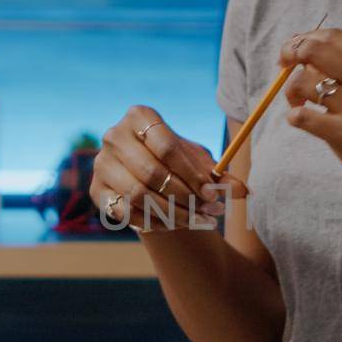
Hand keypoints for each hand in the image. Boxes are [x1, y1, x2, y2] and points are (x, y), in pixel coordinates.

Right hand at [90, 106, 248, 234]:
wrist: (149, 178)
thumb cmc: (178, 163)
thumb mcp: (199, 163)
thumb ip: (220, 176)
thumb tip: (244, 192)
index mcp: (140, 116)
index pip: (167, 147)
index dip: (193, 174)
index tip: (214, 194)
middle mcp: (114, 136)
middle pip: (152, 173)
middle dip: (186, 197)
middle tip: (211, 212)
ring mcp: (102, 163)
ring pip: (138, 196)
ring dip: (173, 213)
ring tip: (199, 221)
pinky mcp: (96, 190)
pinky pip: (125, 212)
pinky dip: (154, 222)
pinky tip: (175, 224)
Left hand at [277, 28, 341, 202]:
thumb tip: (307, 51)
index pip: (332, 35)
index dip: (305, 39)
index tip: (294, 50)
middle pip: (312, 49)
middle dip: (289, 53)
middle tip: (284, 65)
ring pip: (301, 81)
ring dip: (291, 91)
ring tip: (299, 102)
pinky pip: (300, 116)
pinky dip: (294, 116)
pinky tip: (303, 120)